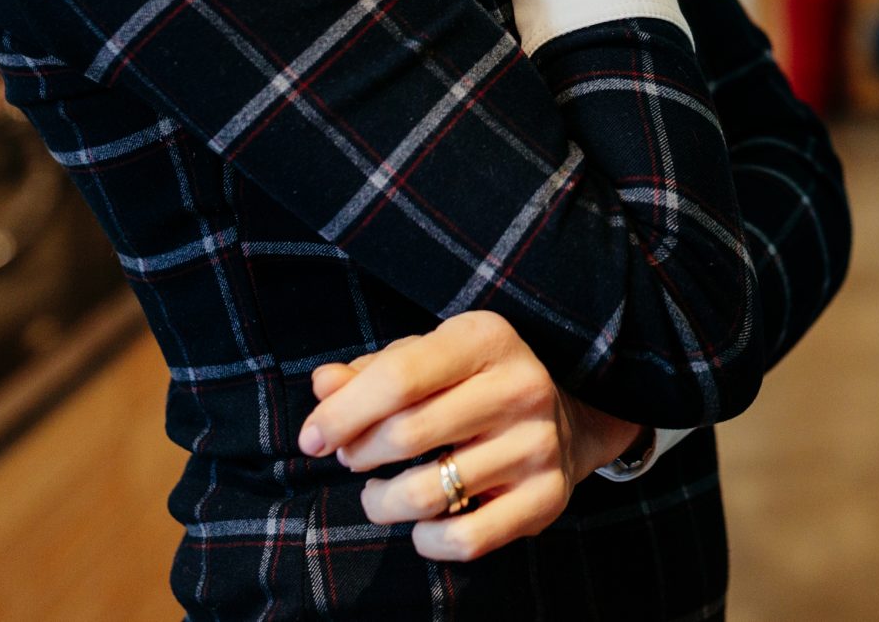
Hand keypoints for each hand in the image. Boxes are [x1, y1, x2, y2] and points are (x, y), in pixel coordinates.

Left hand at [298, 310, 646, 562]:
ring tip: (381, 494)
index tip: (311, 439)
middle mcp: (521, 386)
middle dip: (358, 455)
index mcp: (487, 338)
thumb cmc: (472, 386)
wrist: (568, 420)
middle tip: (353, 459)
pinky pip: (464, 540)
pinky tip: (424, 523)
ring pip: (426, 494)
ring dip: (382, 503)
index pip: (397, 378)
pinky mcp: (546, 497)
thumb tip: (323, 384)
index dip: (340, 415)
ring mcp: (538, 444)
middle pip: (405, 435)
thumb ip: (371, 372)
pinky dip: (427, 540)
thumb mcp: (428, 360)